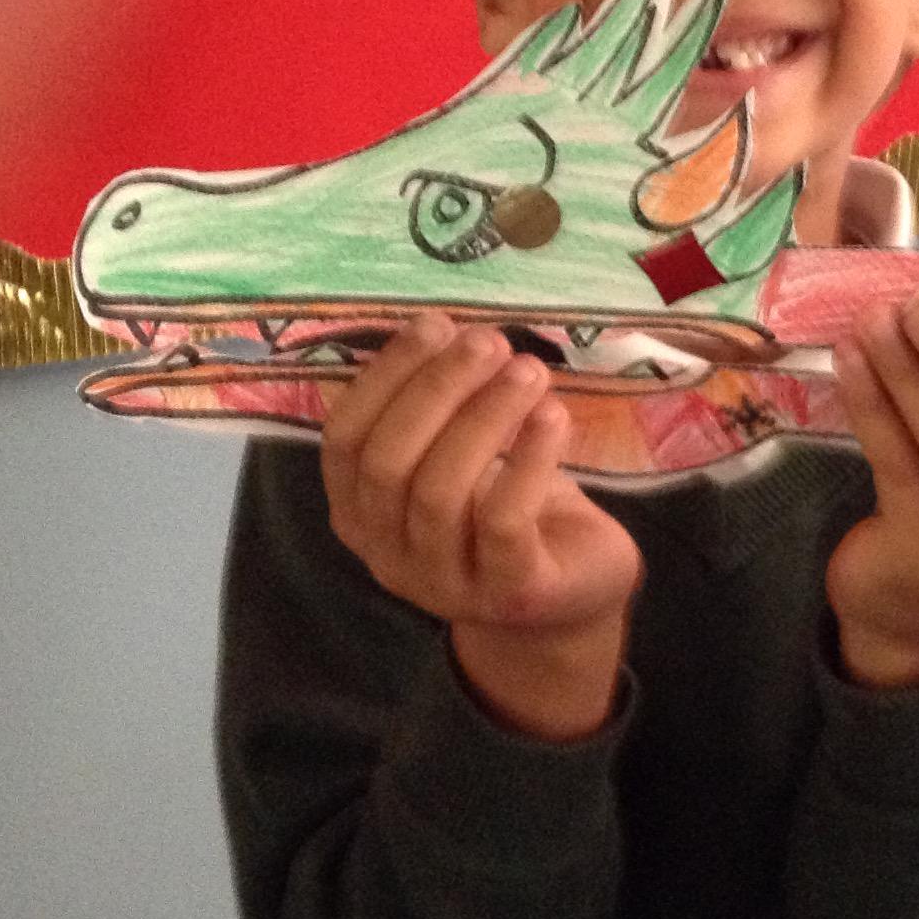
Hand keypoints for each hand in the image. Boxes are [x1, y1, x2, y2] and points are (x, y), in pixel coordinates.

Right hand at [320, 313, 643, 738]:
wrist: (572, 594)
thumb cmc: (508, 504)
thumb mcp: (461, 455)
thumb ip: (438, 406)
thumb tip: (439, 326)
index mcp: (360, 511)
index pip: (345, 438)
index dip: (384, 376)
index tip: (434, 324)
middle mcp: (387, 552)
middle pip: (389, 463)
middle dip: (437, 389)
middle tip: (489, 342)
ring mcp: (445, 582)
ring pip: (439, 491)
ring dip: (484, 416)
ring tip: (529, 370)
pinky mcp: (509, 594)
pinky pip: (503, 522)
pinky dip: (527, 460)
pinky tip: (554, 418)